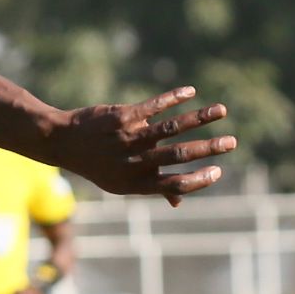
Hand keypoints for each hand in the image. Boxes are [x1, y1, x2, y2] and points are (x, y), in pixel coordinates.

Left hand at [45, 87, 234, 204]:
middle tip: (232, 143)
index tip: (218, 171)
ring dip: (200, 118)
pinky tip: (191, 92)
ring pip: (171, 128)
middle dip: (209, 149)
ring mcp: (128, 138)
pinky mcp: (122, 116)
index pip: (174, 185)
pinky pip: (153, 106)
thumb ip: (152, 187)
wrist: (62, 142)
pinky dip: (174, 97)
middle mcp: (133, 161)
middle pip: (178, 156)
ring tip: (222, 110)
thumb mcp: (120, 183)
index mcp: (135, 182)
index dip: (198, 181)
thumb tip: (178, 201)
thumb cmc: (97, 163)